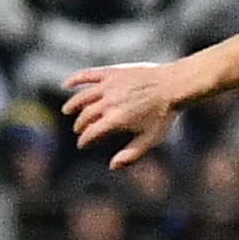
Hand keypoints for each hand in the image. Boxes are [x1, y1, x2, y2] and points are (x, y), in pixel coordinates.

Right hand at [62, 62, 179, 166]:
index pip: (91, 133)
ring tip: (67, 111)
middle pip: (86, 116)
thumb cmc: (163, 115)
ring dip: (73, 105)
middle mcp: (108, 103)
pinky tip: (66, 84)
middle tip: (79, 131)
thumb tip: (112, 167)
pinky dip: (75, 80)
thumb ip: (131, 154)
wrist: (173, 86)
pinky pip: (88, 75)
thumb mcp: (150, 139)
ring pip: (83, 97)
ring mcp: (108, 86)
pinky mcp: (111, 72)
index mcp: (116, 120)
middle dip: (80, 126)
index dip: (84, 140)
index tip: (82, 144)